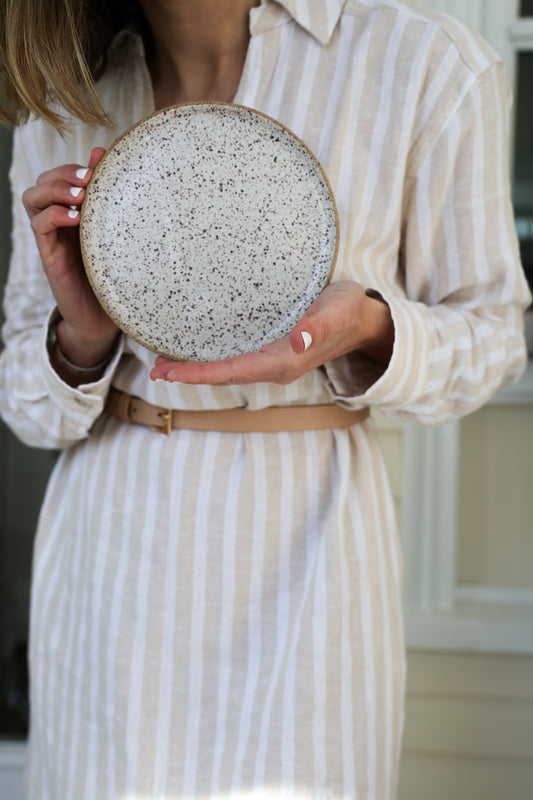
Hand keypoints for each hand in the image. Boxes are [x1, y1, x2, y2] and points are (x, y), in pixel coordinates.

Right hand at [23, 146, 118, 366]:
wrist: (102, 318)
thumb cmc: (113, 275)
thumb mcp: (117, 237)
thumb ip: (114, 207)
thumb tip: (119, 172)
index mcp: (74, 213)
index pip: (60, 175)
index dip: (74, 166)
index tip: (98, 167)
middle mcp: (58, 222)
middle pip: (42, 181)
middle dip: (63, 173)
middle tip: (87, 178)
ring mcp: (51, 238)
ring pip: (32, 198)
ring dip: (55, 189)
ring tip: (80, 195)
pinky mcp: (49, 256)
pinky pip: (39, 225)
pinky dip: (54, 215)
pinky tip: (75, 218)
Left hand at [149, 281, 393, 385]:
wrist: (364, 321)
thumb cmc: (349, 311)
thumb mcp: (338, 311)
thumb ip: (320, 325)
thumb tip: (298, 339)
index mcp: (284, 361)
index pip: (233, 371)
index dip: (199, 373)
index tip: (170, 371)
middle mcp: (274, 367)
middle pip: (223, 376)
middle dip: (189, 374)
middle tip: (154, 367)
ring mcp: (272, 363)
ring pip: (227, 370)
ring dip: (196, 369)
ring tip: (164, 363)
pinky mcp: (272, 353)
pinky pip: (235, 360)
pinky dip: (211, 360)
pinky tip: (196, 351)